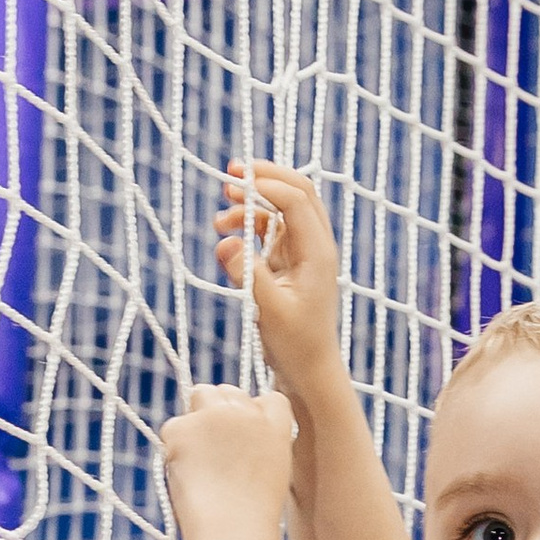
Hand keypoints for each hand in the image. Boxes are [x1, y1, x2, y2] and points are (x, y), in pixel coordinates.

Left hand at [159, 387, 297, 539]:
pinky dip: (175, 446)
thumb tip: (235, 435)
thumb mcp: (273, 471)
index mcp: (277, 425)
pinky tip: (188, 472)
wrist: (231, 528)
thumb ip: (260, 444)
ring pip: (200, 395)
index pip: (269, 399)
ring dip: (197, 417)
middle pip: (228, 391)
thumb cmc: (253, 513)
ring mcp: (213, 415)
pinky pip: (173, 426)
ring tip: (201, 457)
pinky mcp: (182, 426)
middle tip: (215, 447)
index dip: (254, 413)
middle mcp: (247, 412)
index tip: (246, 436)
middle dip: (220, 409)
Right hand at [216, 163, 339, 392]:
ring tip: (222, 207)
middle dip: (266, 176)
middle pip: (297, 191)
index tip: (234, 184)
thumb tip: (226, 240)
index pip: (296, 201)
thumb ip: (247, 273)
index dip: (266, 186)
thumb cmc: (295, 344)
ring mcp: (303, 251)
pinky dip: (251, 222)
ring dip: (254, 200)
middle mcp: (314, 245)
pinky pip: (271, 228)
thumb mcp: (268, 310)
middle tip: (232, 169)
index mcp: (317, 252)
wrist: (309, 370)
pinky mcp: (289, 261)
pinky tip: (226, 232)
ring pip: (282, 207)